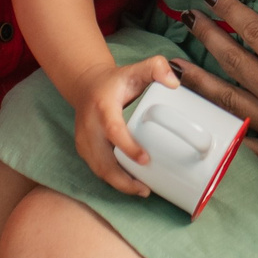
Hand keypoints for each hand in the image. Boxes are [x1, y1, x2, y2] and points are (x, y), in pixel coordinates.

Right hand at [69, 56, 180, 195]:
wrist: (87, 85)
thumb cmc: (117, 81)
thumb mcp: (136, 69)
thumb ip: (157, 67)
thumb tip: (174, 83)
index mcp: (103, 106)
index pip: (113, 130)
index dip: (128, 147)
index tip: (145, 160)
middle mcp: (89, 126)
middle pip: (102, 160)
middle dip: (123, 179)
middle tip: (146, 188)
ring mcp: (84, 139)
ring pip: (99, 169)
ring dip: (119, 184)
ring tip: (142, 190)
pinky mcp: (83, 149)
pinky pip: (97, 169)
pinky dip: (113, 180)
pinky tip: (130, 184)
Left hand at [178, 0, 257, 185]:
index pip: (256, 32)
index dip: (231, 11)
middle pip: (235, 63)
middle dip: (207, 38)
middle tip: (187, 20)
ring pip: (229, 103)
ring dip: (200, 81)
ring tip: (174, 67)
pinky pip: (244, 145)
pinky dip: (220, 130)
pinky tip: (202, 119)